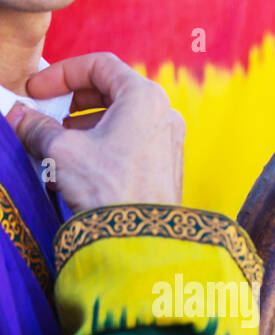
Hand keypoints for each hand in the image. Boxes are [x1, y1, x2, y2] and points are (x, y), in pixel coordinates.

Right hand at [5, 53, 183, 211]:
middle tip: (45, 117)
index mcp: (145, 98)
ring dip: (81, 129)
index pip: (99, 65)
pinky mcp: (164, 167)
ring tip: (54, 147)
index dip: (61, 74)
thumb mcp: (61, 151)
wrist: (142, 240)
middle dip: (70, 103)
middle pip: (110, 92)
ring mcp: (168, 142)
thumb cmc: (110, 189)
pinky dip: (99, 148)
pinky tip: (74, 170)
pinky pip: (127, 145)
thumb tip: (18, 116)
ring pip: (117, 121)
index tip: (36, 91)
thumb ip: (36, 126)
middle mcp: (163, 115)